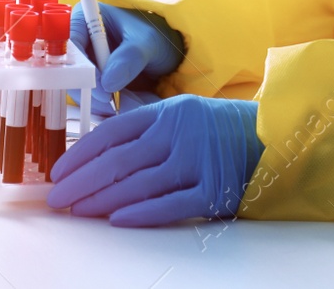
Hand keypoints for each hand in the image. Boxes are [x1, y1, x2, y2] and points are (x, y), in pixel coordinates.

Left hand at [47, 94, 261, 225]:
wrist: (275, 140)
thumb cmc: (223, 131)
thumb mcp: (185, 116)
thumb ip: (148, 131)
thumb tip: (100, 158)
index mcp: (168, 112)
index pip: (113, 132)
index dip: (81, 153)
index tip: (59, 172)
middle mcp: (179, 133)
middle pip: (118, 159)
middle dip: (82, 181)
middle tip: (57, 198)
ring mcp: (196, 161)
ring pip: (138, 183)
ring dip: (102, 200)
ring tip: (78, 211)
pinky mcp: (213, 190)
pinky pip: (170, 204)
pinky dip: (141, 213)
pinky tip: (117, 220)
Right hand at [69, 3, 185, 116]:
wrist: (168, 51)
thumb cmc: (157, 35)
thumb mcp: (148, 41)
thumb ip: (130, 57)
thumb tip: (108, 83)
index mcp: (85, 19)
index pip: (70, 46)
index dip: (80, 69)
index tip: (100, 90)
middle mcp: (79, 41)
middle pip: (68, 71)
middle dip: (87, 91)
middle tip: (109, 106)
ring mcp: (84, 63)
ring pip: (77, 87)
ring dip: (94, 102)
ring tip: (117, 111)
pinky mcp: (91, 81)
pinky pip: (88, 97)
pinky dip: (100, 106)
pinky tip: (117, 111)